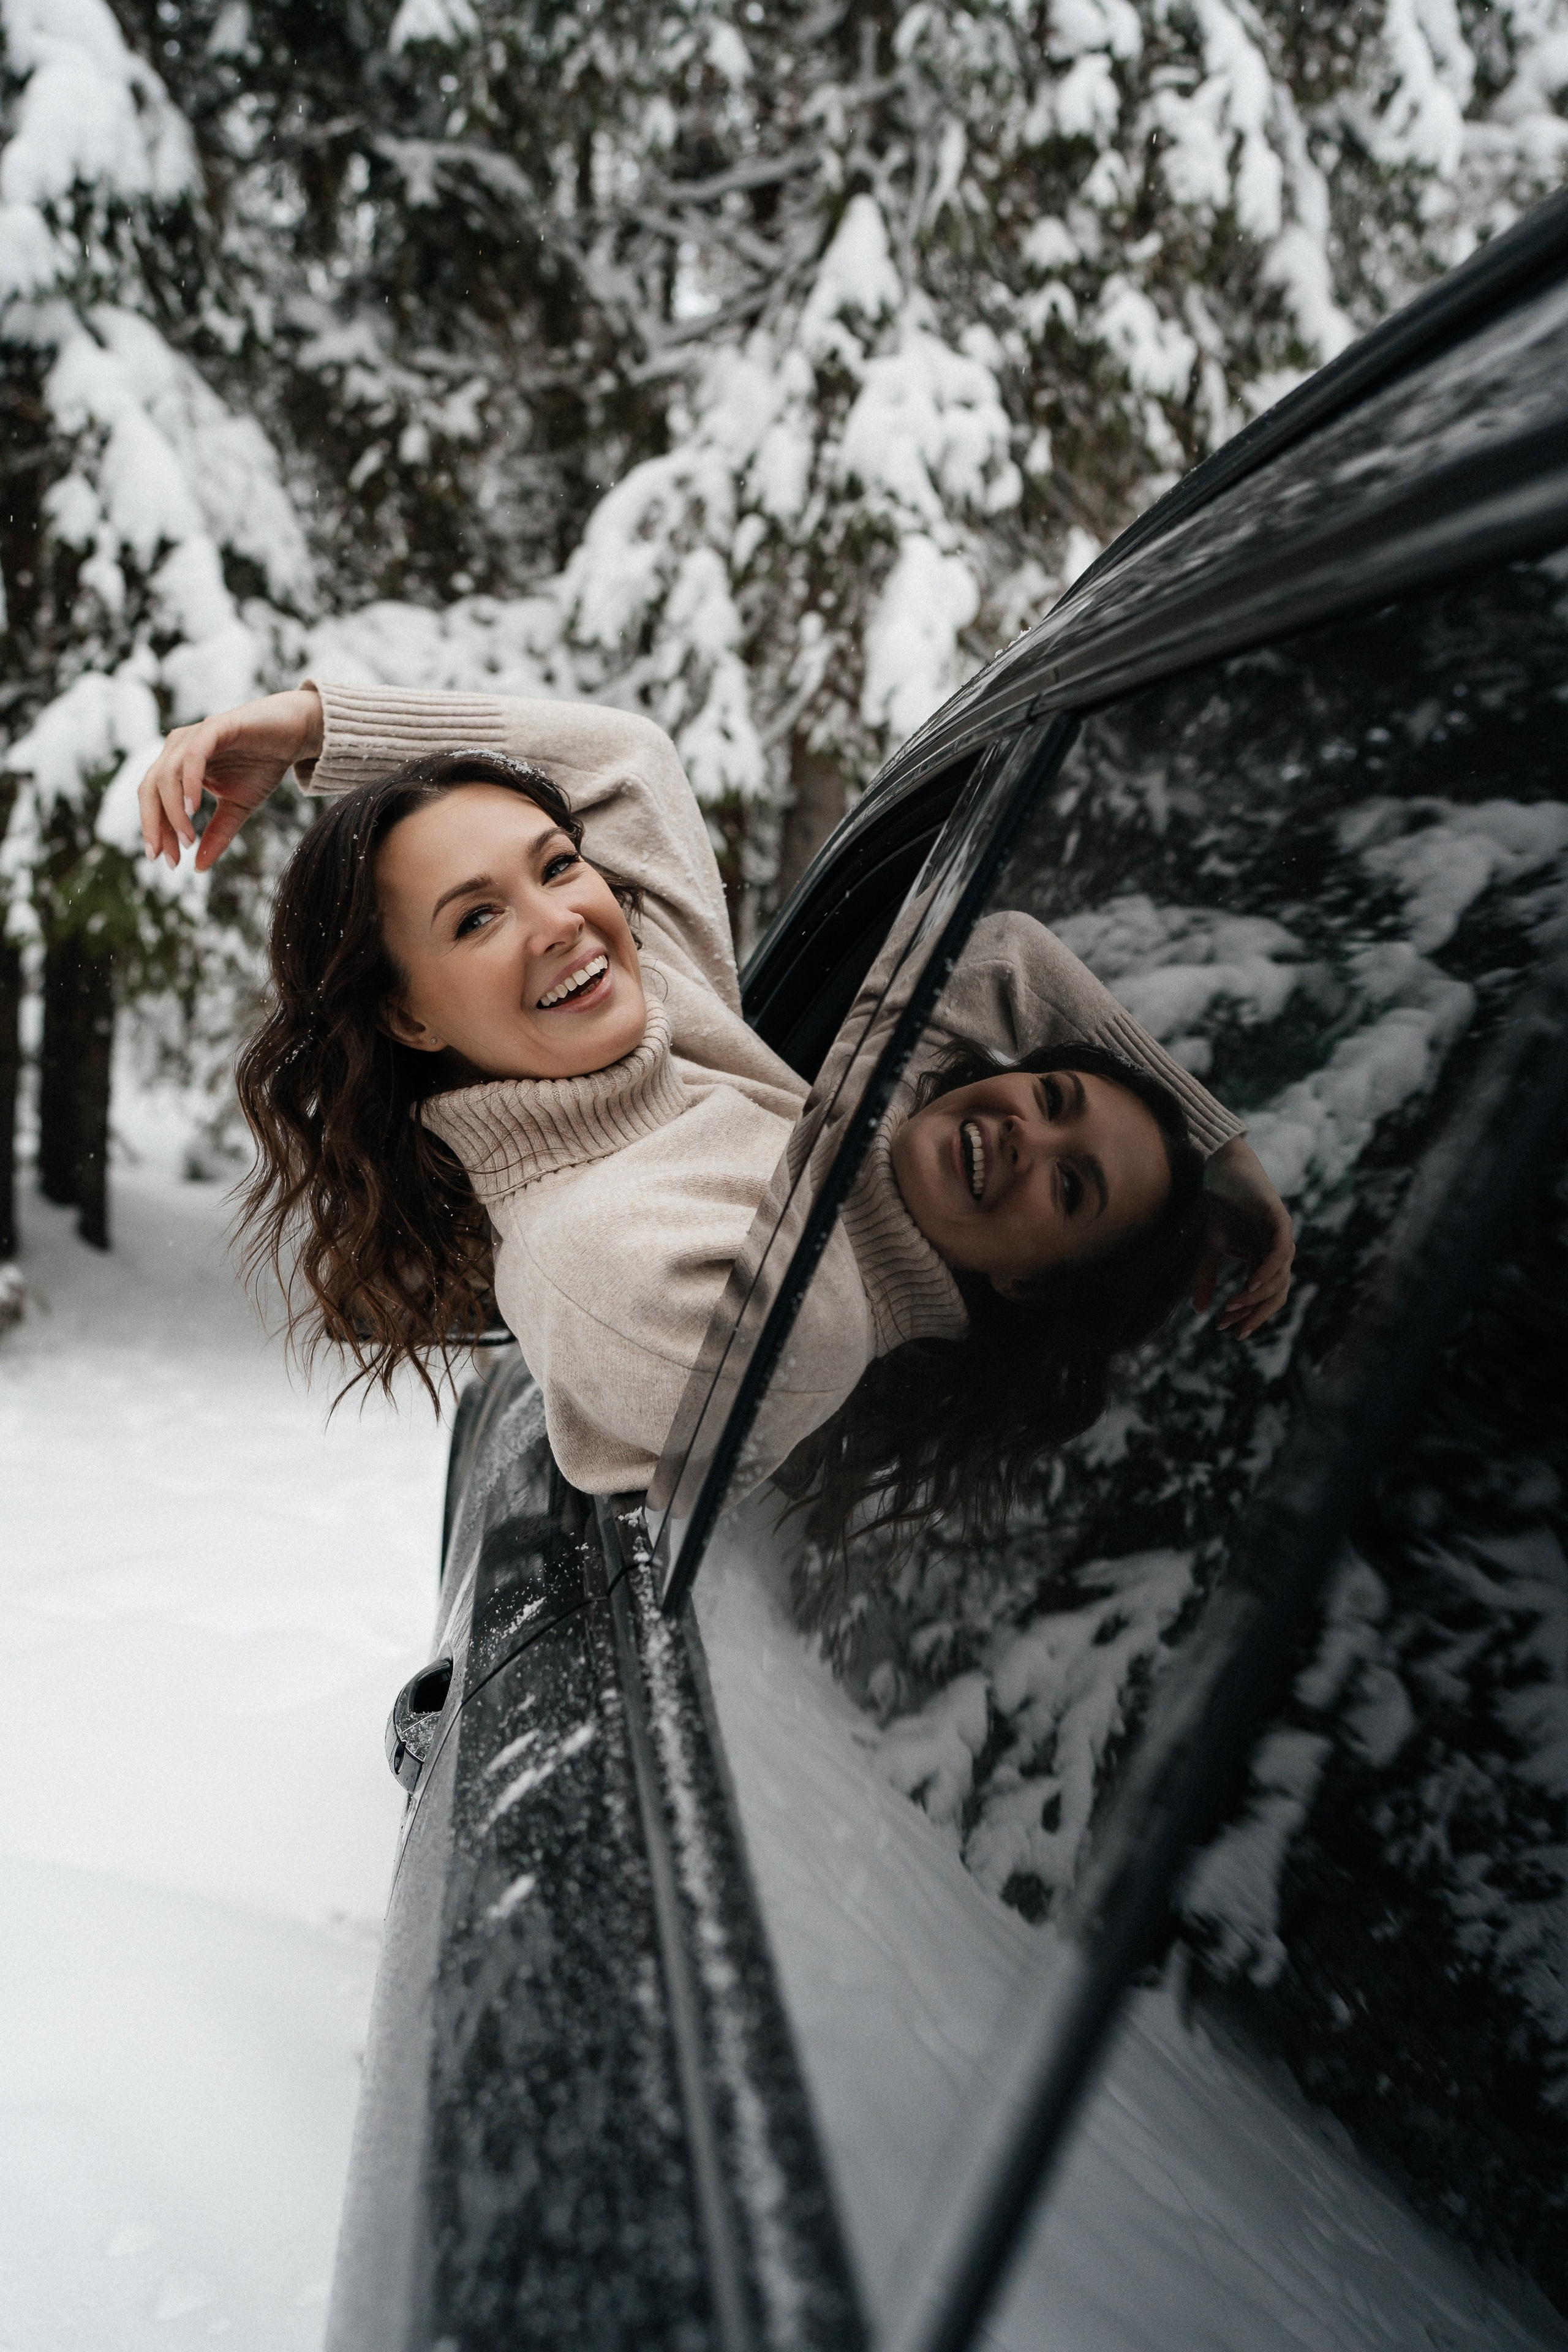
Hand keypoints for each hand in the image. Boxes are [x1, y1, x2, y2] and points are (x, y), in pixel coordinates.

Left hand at [137, 686, 323, 869]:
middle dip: (156, 825)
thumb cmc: (263, 765)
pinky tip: (193, 808)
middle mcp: (179, 747)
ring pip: (167, 775)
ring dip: (173, 811)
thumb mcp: (237, 807)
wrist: (293, 734)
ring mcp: (194, 735)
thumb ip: (217, 833)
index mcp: (178, 765)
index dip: (158, 831)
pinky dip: (189, 783)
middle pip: (151, 788)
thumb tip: (199, 868)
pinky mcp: (215, 727)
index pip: (155, 800)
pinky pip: (193, 756)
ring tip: (187, 840)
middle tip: (170, 858)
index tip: (170, 861)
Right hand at [1193, 1136, 1294, 1339]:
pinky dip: (1266, 1272)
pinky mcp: (1282, 1221)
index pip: (1261, 1295)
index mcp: (1263, 1259)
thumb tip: (1199, 1311)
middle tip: (1232, 1327)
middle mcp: (1277, 1251)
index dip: (1248, 1315)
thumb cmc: (1219, 1205)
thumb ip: (1206, 1277)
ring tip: (1232, 1305)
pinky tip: (1249, 1285)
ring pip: (1279, 1277)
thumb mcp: (1210, 1247)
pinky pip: (1281, 1254)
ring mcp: (1282, 1237)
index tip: (1227, 1330)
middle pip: (1275, 1293)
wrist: (1222, 1168)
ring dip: (1256, 1295)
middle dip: (1255, 1313)